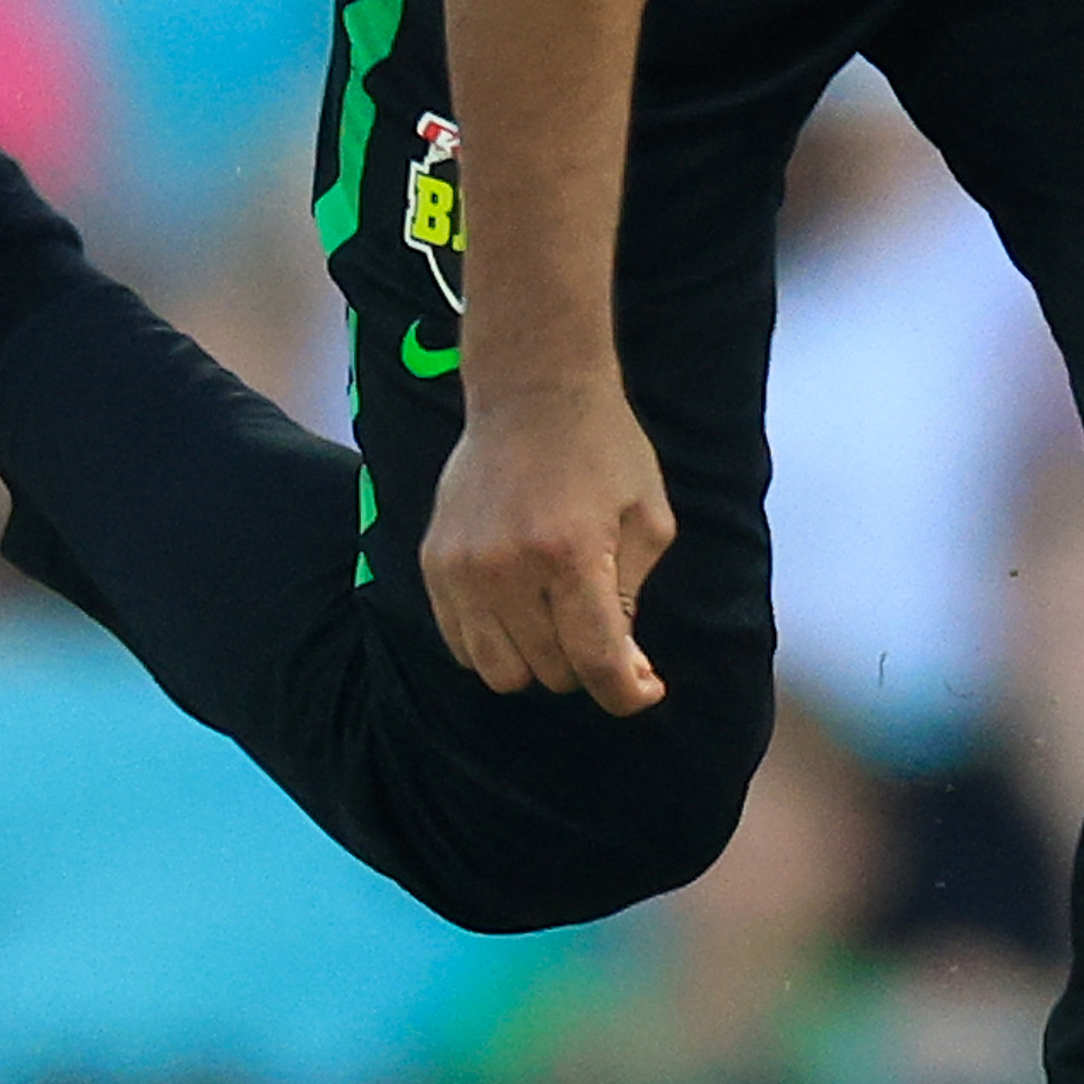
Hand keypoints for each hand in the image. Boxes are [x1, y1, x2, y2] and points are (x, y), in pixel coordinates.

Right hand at [421, 376, 673, 713]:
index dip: (627, 693)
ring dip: (537, 660)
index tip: (644, 688)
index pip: (597, 663)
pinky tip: (518, 609)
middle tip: (602, 629)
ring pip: (499, 672)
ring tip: (556, 620)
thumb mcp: (648, 518)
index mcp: (573, 555)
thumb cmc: (604, 449)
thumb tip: (623, 667)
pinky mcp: (434, 563)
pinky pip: (460, 644)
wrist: (531, 390)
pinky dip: (494, 643)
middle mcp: (509, 568)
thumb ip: (634, 597)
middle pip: (550, 672)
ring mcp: (464, 568)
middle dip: (586, 663)